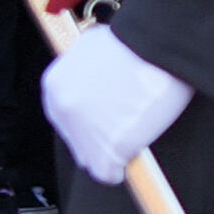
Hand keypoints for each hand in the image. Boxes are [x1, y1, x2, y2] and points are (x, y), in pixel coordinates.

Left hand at [41, 20, 190, 184]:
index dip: (93, 116)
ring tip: (136, 137)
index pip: (68, 112)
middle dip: (100, 135)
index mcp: (55, 84)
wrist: (158, 45)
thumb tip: (98, 76)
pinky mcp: (106, 149)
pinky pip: (108, 173)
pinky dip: (122, 170)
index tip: (112, 115)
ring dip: (111, 151)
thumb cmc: (137, 40)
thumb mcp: (96, 44)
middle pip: (77, 138)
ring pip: (91, 157)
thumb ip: (87, 66)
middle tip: (128, 125)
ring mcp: (83, 131)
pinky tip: (136, 158)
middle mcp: (62, 110)